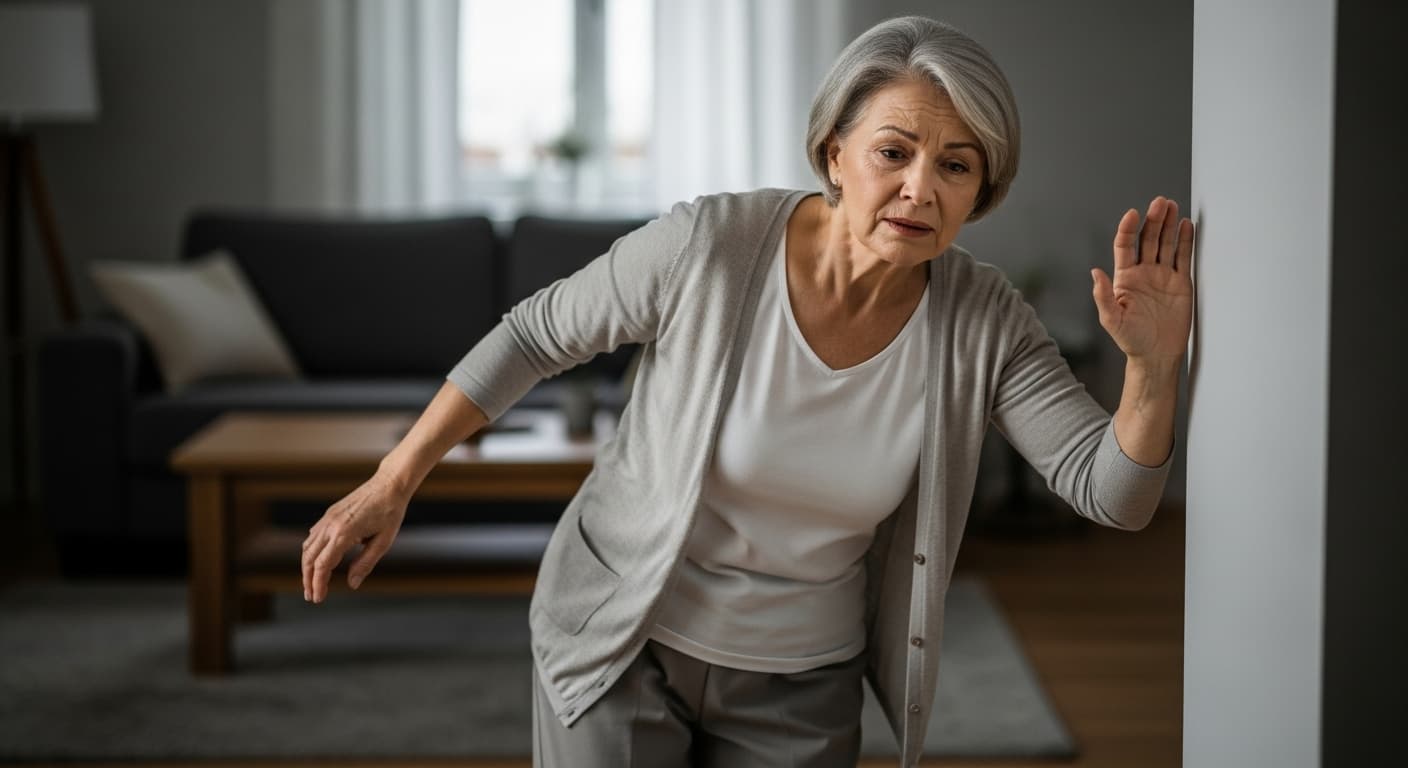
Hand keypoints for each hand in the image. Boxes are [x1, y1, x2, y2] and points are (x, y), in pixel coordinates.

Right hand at [301, 472, 409, 602]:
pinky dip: (311, 551)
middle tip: (311, 596)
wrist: (389, 484)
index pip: (323, 565)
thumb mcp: (384, 542)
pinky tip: (316, 560)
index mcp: (344, 533)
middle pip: (309, 558)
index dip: (318, 584)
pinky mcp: (330, 513)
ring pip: (308, 546)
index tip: (318, 598)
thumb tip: (352, 584)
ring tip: (311, 582)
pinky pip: (313, 535)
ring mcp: (328, 518)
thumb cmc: (391, 512)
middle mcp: (331, 525)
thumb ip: (366, 563)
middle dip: (308, 579)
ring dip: (307, 566)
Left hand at [1092, 196, 1193, 368]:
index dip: (1128, 229)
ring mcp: (1163, 275)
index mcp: (1124, 277)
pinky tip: (1186, 225)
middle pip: (1147, 239)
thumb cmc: (1131, 340)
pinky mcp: (1181, 282)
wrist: (1156, 354)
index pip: (1125, 246)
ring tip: (1172, 206)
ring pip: (1165, 243)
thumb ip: (1103, 297)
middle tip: (1160, 203)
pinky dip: (1185, 240)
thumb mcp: (1112, 320)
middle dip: (1153, 220)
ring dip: (1168, 224)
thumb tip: (1094, 273)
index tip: (1133, 214)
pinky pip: (1183, 257)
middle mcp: (1143, 272)